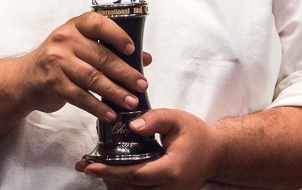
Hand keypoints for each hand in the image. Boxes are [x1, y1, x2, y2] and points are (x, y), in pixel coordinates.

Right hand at [16, 11, 148, 122]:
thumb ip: (110, 50)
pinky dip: (98, 107)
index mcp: (75, 26)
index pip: (98, 24)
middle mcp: (65, 40)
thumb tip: (144, 59)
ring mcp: (58, 61)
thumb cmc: (59, 60)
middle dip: (125, 73)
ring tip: (131, 101)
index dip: (118, 35)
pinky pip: (81, 96)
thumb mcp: (81, 47)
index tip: (133, 50)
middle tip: (141, 84)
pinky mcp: (54, 83)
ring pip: (93, 78)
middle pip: (101, 57)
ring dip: (115, 92)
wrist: (24, 79)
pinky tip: (110, 113)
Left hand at [76, 108, 220, 188]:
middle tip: (85, 164)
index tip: (90, 165)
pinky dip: (125, 186)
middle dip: (106, 177)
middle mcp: (168, 189)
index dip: (110, 171)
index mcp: (170, 170)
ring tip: (95, 168)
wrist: (216, 153)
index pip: (134, 174)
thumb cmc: (197, 135)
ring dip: (113, 183)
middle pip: (129, 189)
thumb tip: (131, 127)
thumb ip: (154, 119)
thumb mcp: (177, 119)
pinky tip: (113, 174)